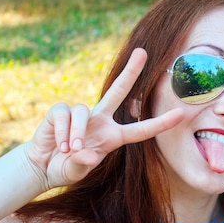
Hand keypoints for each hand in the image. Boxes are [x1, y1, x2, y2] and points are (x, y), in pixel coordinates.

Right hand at [25, 48, 183, 188]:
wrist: (42, 166)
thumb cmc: (66, 168)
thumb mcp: (77, 170)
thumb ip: (83, 163)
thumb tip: (87, 154)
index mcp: (113, 137)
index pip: (141, 129)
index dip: (161, 123)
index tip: (181, 114)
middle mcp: (101, 120)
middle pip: (118, 91)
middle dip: (130, 71)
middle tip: (143, 52)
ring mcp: (82, 114)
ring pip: (84, 112)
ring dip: (77, 134)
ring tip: (69, 150)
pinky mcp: (61, 111)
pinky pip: (65, 115)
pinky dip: (63, 131)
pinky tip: (59, 143)